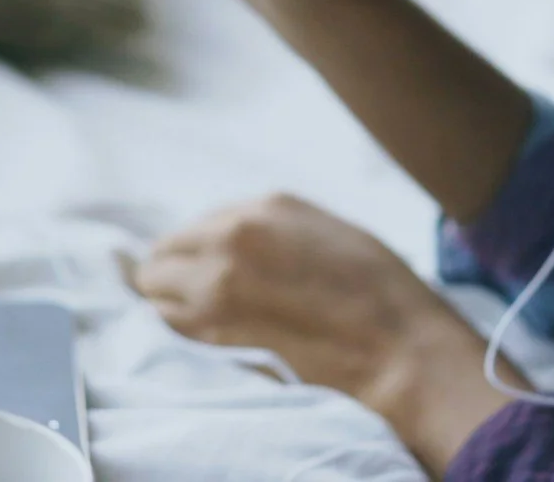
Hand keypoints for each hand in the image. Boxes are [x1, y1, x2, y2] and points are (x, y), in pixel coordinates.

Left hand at [132, 193, 521, 474]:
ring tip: (196, 322)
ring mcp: (217, 284)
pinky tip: (204, 339)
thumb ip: (271, 231)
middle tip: (189, 300)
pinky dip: (177, 332)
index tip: (201, 273)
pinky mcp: (215, 331)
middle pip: (161, 257)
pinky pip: (170, 328)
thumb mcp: (325, 231)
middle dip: (169, 277)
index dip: (194, 253)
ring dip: (168, 306)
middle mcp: (229, 237)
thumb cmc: (379, 290)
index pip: (194, 227)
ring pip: (155, 294)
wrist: (398, 346)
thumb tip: (232, 241)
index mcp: (262, 208)